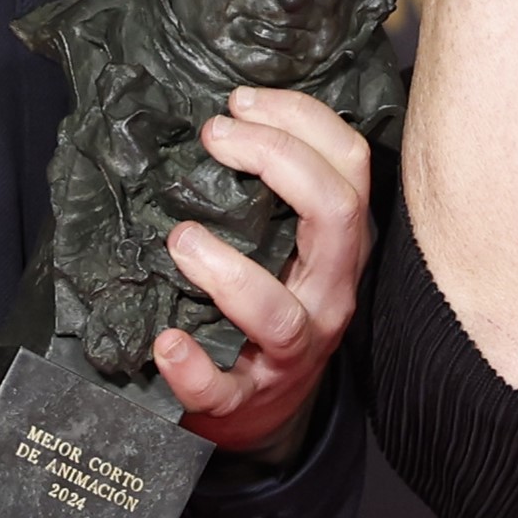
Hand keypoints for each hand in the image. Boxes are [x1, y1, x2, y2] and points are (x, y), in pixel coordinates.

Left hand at [149, 86, 371, 458]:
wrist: (260, 415)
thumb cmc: (266, 311)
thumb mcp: (287, 248)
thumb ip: (271, 197)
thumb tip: (225, 116)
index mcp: (338, 247)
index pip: (349, 166)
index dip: (303, 120)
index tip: (241, 102)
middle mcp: (328, 294)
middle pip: (334, 214)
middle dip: (277, 160)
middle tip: (214, 136)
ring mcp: (291, 351)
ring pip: (278, 311)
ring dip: (228, 271)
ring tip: (180, 238)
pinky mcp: (245, 400)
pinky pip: (223, 388)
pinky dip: (193, 367)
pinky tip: (167, 342)